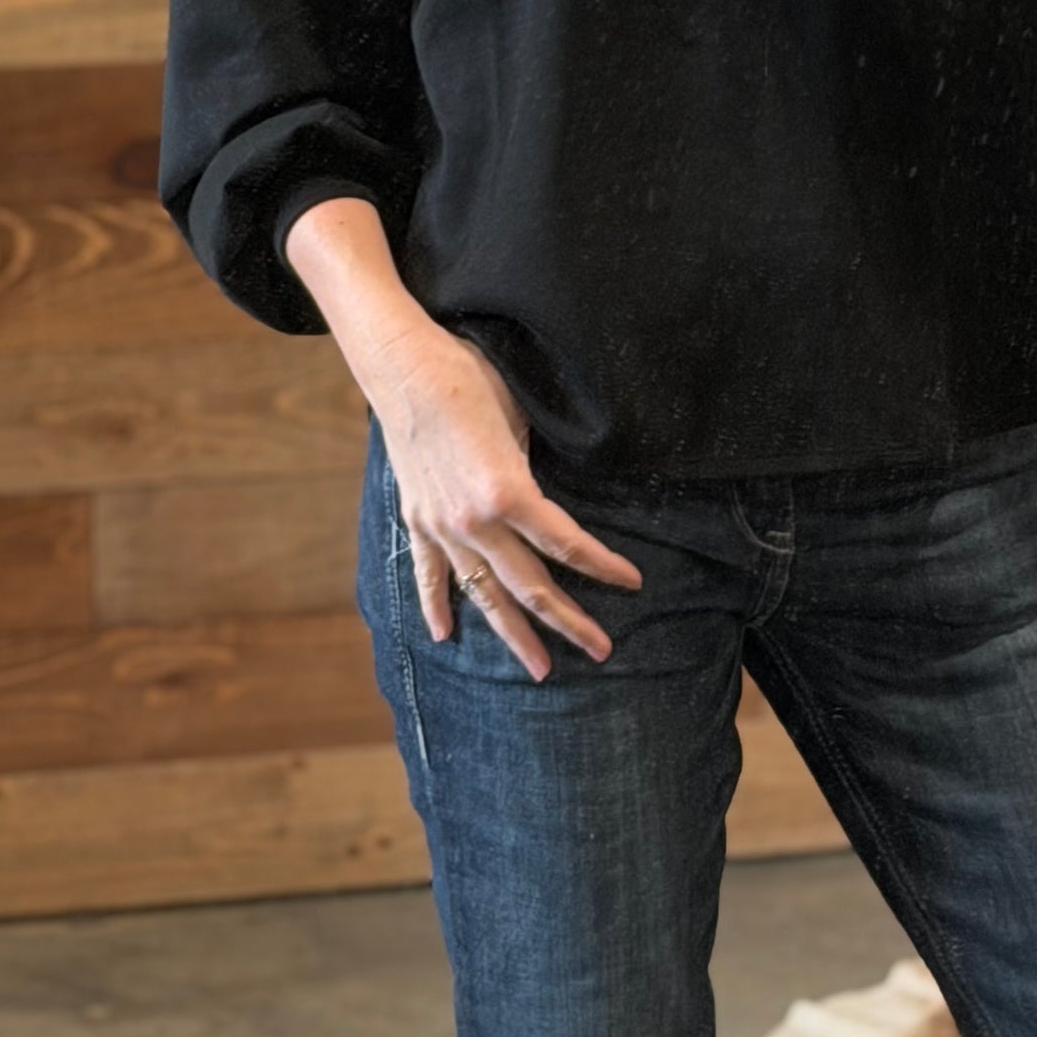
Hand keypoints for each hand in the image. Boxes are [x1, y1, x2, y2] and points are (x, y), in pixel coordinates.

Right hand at [373, 322, 643, 679]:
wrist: (404, 367)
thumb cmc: (471, 379)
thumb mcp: (523, 419)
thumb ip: (537, 470)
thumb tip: (556, 494)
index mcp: (509, 492)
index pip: (567, 545)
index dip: (603, 566)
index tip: (632, 583)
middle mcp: (475, 521)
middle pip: (530, 585)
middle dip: (569, 621)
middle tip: (602, 650)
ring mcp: (442, 526)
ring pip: (484, 594)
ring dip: (514, 634)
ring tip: (541, 668)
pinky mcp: (417, 520)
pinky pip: (430, 574)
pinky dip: (436, 605)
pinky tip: (445, 635)